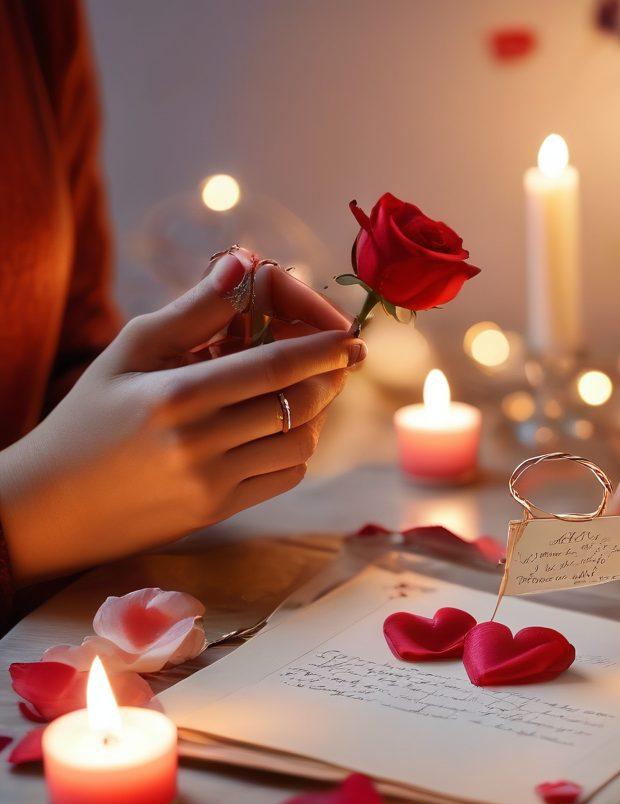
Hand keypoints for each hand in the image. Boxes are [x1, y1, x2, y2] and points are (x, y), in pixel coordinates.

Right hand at [0, 252, 363, 582]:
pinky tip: (282, 428)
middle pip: (297, 405)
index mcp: (176, 396)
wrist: (54, 503)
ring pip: (300, 444)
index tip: (351, 337)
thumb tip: (245, 262)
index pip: (273, 368)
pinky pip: (285, 476)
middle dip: (328, 377)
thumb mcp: (130, 352)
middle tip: (337, 361)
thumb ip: (193, 310)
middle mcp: (199, 443)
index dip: (321, 350)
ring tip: (305, 392)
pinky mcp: (220, 511)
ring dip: (315, 414)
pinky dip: (297, 449)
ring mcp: (213, 483)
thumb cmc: (90, 416)